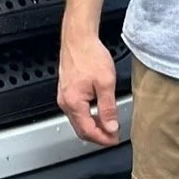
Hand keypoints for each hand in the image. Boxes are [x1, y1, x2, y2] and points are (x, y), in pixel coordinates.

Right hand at [57, 28, 120, 146]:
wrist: (78, 39)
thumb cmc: (90, 55)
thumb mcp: (106, 83)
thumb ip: (108, 108)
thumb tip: (111, 127)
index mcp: (74, 102)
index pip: (88, 131)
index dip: (103, 139)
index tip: (114, 139)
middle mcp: (65, 102)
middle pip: (80, 129)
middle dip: (98, 136)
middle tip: (113, 136)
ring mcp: (64, 97)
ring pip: (78, 121)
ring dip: (93, 127)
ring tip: (109, 125)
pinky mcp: (66, 91)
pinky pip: (76, 112)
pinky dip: (88, 117)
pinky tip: (98, 113)